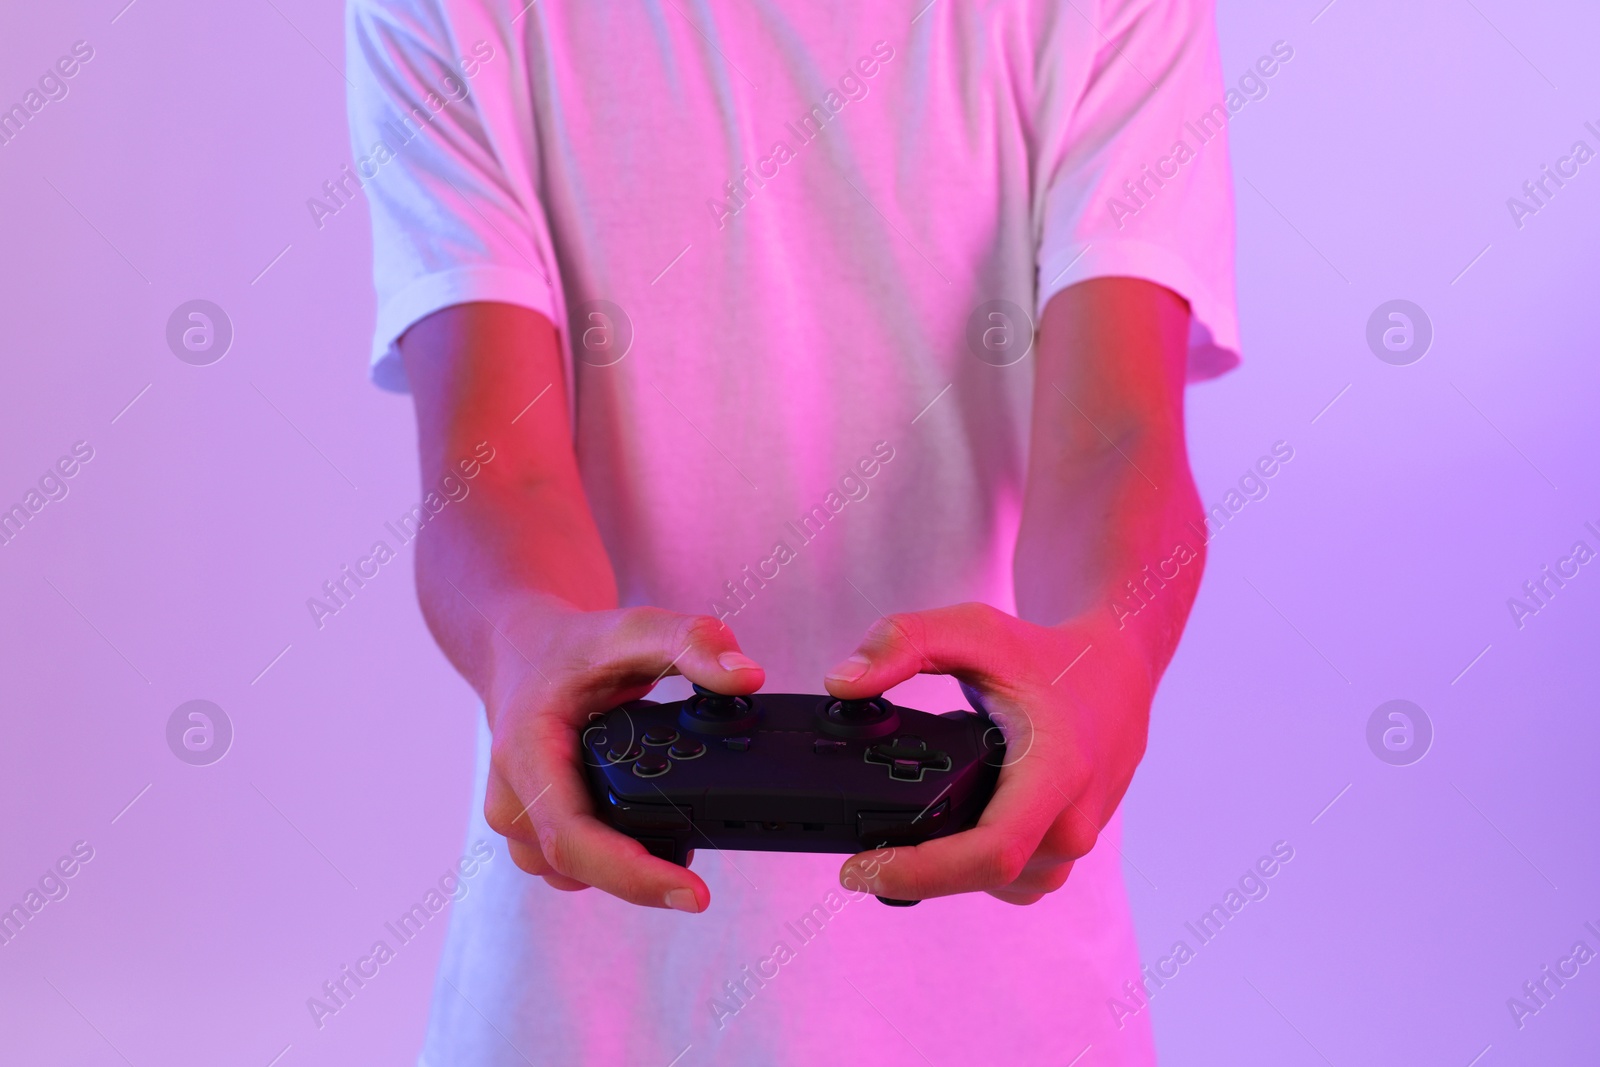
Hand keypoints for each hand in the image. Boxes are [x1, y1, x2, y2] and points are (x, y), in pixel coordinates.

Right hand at [481, 604, 763, 911]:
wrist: (524, 654)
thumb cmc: (574, 647)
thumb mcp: (633, 628)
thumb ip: (692, 642)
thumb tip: (747, 676)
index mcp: (526, 753)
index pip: (572, 837)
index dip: (632, 875)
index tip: (692, 894)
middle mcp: (511, 797)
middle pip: (576, 867)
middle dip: (640, 882)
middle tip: (698, 886)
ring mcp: (518, 820)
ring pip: (574, 874)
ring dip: (625, 873)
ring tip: (677, 852)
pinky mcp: (535, 830)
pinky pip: (575, 866)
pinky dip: (614, 861)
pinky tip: (652, 845)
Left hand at [824, 602, 1154, 904]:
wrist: (1116, 674)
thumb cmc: (1046, 655)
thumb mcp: (973, 630)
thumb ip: (902, 644)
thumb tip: (841, 682)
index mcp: (1057, 772)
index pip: (991, 852)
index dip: (920, 872)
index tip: (860, 869)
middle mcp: (1073, 821)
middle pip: (983, 876)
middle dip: (915, 873)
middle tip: (853, 859)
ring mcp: (1076, 843)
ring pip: (998, 886)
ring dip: (944, 874)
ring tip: (892, 844)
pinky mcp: (1067, 851)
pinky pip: (1013, 881)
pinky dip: (970, 868)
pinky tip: (941, 840)